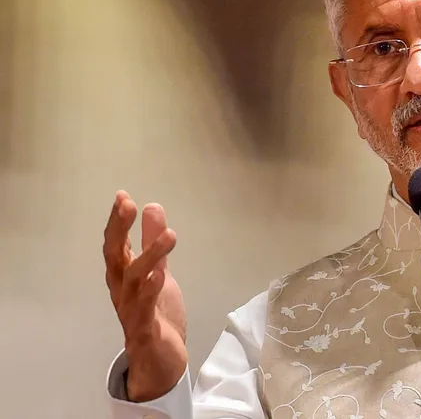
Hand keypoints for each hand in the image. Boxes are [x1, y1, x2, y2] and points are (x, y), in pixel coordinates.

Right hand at [103, 191, 186, 401]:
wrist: (160, 361)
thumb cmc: (156, 315)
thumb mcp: (158, 272)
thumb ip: (154, 244)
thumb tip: (152, 208)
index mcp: (124, 276)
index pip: (117, 244)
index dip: (117, 221)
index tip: (122, 196)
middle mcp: (123, 290)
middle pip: (115, 257)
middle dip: (119, 230)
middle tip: (126, 205)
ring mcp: (132, 309)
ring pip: (133, 280)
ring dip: (149, 256)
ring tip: (168, 235)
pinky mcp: (145, 329)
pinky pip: (145, 308)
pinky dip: (151, 290)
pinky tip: (160, 275)